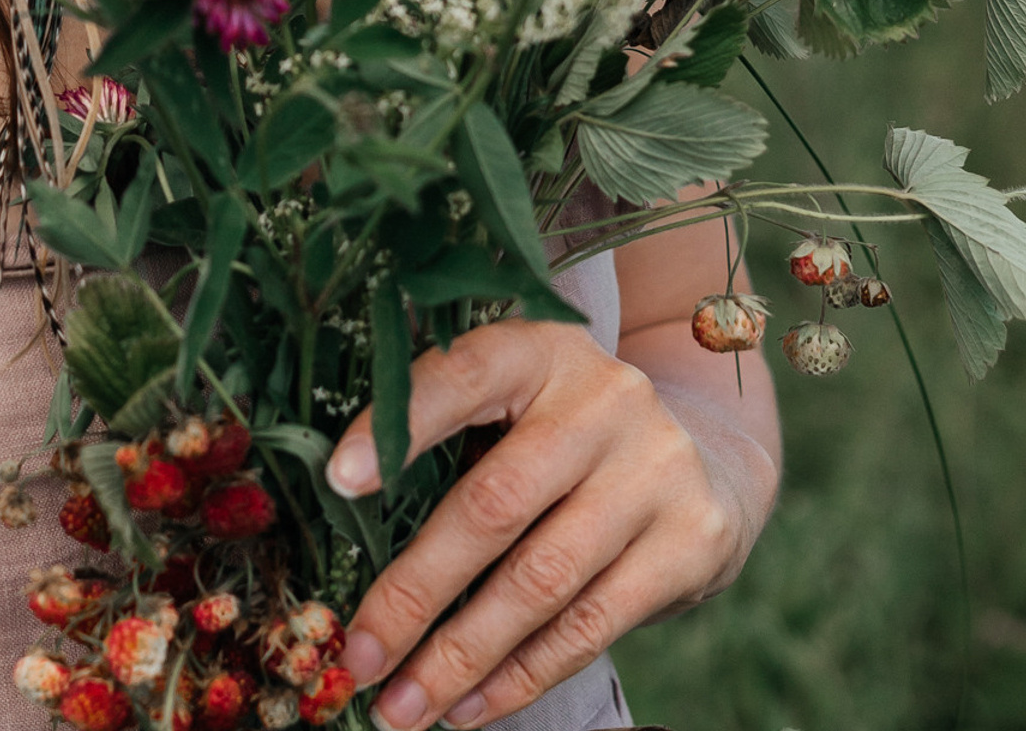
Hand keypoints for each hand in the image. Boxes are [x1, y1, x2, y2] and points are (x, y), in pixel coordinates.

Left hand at [324, 319, 777, 729]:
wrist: (706, 450)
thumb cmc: (565, 429)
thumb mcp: (515, 399)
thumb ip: (447, 434)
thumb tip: (344, 512)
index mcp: (538, 350)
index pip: (461, 376)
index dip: (398, 428)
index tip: (337, 479)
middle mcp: (603, 401)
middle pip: (494, 505)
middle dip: (415, 592)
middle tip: (357, 654)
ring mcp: (655, 471)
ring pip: (540, 583)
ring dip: (460, 657)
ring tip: (401, 707)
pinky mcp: (692, 543)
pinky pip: (590, 626)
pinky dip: (520, 674)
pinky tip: (468, 705)